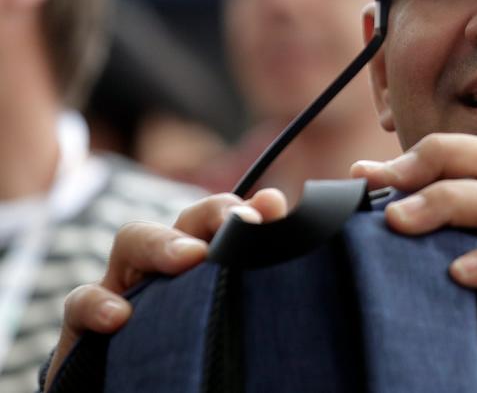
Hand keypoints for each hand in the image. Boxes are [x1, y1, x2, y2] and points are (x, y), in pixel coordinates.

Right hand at [43, 188, 286, 391]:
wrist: (151, 391)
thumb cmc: (204, 361)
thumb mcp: (235, 321)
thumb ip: (262, 287)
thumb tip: (289, 244)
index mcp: (209, 264)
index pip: (228, 222)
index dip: (248, 209)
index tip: (273, 207)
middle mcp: (168, 268)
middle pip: (186, 221)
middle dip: (213, 213)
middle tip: (242, 222)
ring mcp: (125, 289)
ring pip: (132, 241)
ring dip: (161, 243)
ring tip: (191, 257)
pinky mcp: (86, 327)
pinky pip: (82, 302)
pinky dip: (97, 304)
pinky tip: (119, 316)